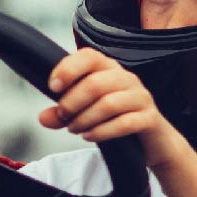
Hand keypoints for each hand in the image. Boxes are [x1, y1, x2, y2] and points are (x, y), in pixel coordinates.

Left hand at [39, 47, 190, 169]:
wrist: (153, 140)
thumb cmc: (117, 119)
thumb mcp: (86, 112)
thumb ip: (63, 113)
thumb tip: (43, 118)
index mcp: (110, 69)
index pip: (89, 56)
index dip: (68, 69)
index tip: (53, 87)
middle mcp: (127, 78)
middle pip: (95, 84)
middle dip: (72, 103)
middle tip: (64, 116)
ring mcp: (141, 97)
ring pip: (108, 104)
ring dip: (85, 119)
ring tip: (74, 129)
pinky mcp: (149, 118)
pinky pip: (124, 123)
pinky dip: (102, 131)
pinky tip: (90, 136)